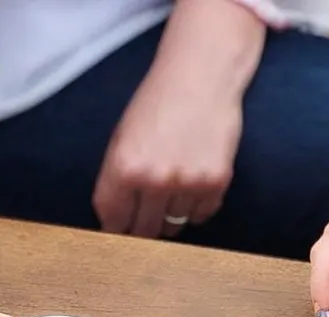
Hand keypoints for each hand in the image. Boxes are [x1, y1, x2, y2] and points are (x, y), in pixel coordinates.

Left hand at [92, 63, 241, 238]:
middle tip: (148, 211)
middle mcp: (154, 179)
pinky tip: (193, 181)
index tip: (122, 228)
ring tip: (174, 186)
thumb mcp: (122, 138)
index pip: (113, 221)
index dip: (116, 227)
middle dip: (143, 225)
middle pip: (144, 231)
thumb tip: (114, 224)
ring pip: (173, 226)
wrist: (202, 73)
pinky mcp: (215, 183)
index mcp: (124, 167)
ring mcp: (186, 183)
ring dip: (171, 214)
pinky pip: (200, 216)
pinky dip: (196, 207)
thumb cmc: (158, 103)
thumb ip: (115, 181)